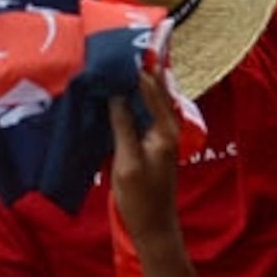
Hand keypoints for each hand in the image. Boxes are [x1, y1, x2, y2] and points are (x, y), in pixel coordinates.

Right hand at [106, 63, 183, 250]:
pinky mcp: (149, 142)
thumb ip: (123, 125)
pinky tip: (111, 92)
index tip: (116, 48)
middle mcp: (166, 127)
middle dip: (135, 68)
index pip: (150, 87)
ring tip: (110, 63)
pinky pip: (140, 112)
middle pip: (152, 88)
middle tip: (114, 47)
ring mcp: (158, 135)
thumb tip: (115, 92)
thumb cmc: (141, 199)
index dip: (134, 67)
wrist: (153, 228)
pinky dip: (127, 100)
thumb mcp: (127, 161)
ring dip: (130, 82)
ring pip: (145, 99)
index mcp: (165, 130)